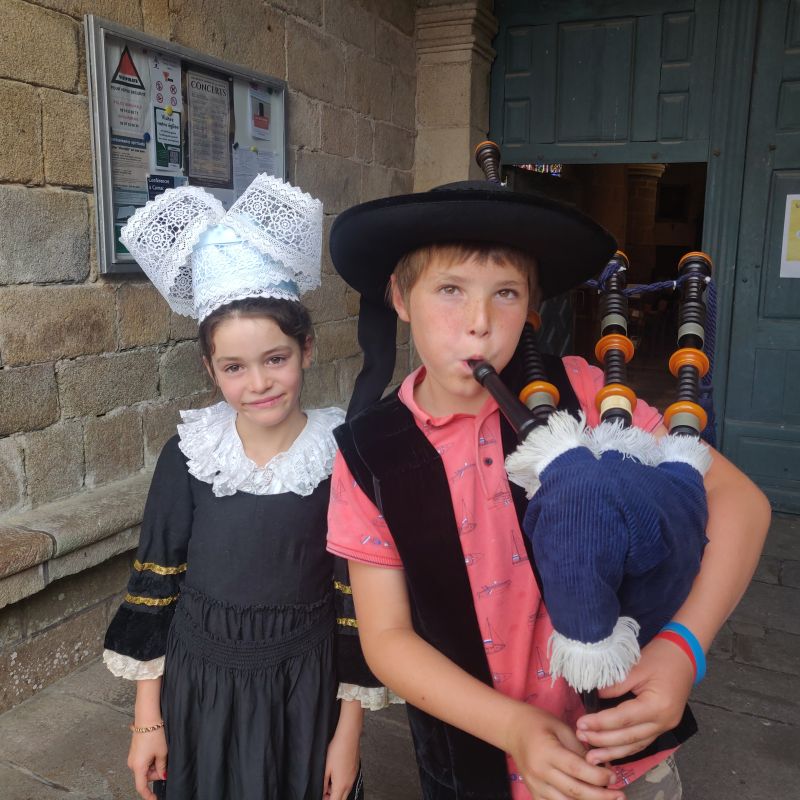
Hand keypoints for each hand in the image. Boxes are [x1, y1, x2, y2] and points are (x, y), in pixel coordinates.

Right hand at [127, 727, 167, 799]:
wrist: (147, 719)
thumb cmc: (154, 734)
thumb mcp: (162, 753)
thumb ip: (161, 768)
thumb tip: (162, 776)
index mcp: (138, 767)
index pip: (141, 787)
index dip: (148, 795)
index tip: (155, 799)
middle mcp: (132, 764)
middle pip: (145, 777)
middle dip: (156, 773)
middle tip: (165, 762)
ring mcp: (132, 757)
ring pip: (145, 769)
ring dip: (154, 765)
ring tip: (161, 752)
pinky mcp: (135, 752)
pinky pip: (143, 761)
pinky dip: (151, 760)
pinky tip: (157, 750)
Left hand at [322, 700, 361, 799]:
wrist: (348, 736)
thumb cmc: (337, 749)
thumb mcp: (326, 768)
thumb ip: (324, 783)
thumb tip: (323, 791)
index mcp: (341, 784)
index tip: (321, 796)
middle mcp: (349, 783)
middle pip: (341, 799)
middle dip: (332, 797)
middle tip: (323, 791)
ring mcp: (353, 776)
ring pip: (345, 791)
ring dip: (336, 790)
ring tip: (328, 780)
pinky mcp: (355, 770)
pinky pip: (348, 782)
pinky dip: (341, 783)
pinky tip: (335, 773)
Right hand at [504, 702, 624, 799]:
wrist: (512, 729)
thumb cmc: (539, 723)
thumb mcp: (562, 728)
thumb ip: (581, 749)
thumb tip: (604, 768)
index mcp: (547, 751)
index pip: (577, 769)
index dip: (598, 777)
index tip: (614, 777)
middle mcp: (539, 771)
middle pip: (574, 791)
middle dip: (600, 796)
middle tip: (620, 795)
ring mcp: (535, 785)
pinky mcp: (534, 793)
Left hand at [575, 637, 693, 764]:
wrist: (683, 655)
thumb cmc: (660, 657)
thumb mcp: (635, 667)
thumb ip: (615, 685)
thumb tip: (594, 697)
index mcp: (657, 706)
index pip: (623, 719)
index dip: (600, 723)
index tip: (581, 723)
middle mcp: (663, 722)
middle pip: (629, 737)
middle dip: (603, 741)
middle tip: (581, 738)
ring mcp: (665, 726)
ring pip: (636, 746)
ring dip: (613, 752)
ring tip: (592, 758)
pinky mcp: (662, 726)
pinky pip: (641, 742)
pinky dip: (625, 748)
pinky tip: (611, 752)